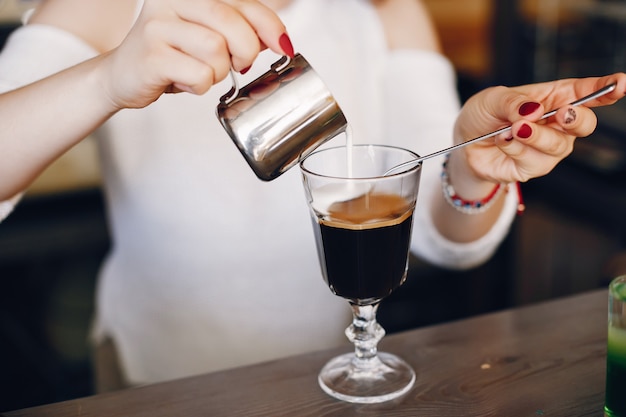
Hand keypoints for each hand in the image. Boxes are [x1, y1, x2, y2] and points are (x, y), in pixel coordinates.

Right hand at [96, 0, 292, 109]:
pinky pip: (199, 76)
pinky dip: (199, 87)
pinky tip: (184, 81)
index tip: (284, 46)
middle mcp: (170, 1)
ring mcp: (157, 27)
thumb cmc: (172, 55)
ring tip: (200, 72)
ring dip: (217, 73)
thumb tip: (279, 39)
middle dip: (245, 51)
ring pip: (216, 52)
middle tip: (238, 64)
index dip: (270, 25)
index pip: (242, 3)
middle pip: (230, 23)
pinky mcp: (151, 56)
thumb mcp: (208, 36)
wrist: (123, 76)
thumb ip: (240, 30)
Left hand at [454, 73, 625, 184]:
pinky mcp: (532, 168)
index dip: (607, 88)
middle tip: (560, 114)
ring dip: (535, 136)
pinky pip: (533, 161)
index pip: (586, 92)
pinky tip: (502, 140)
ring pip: (558, 146)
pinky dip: (514, 148)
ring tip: (514, 128)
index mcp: (554, 98)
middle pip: (584, 124)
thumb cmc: (483, 115)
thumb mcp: (493, 99)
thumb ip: (514, 102)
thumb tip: (535, 110)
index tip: (622, 84)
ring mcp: (548, 148)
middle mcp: (557, 124)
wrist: (463, 143)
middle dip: (576, 119)